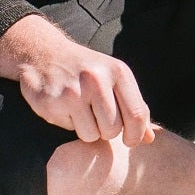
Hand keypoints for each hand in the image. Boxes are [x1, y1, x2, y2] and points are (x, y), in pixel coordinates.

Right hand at [0, 18, 157, 145]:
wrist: (43, 53)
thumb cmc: (85, 71)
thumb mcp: (113, 79)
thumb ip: (133, 107)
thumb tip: (150, 138)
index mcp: (118, 72)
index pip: (137, 115)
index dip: (135, 136)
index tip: (130, 140)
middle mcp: (96, 79)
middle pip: (113, 130)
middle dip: (106, 131)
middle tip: (96, 117)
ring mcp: (73, 91)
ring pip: (91, 135)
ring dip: (86, 129)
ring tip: (79, 110)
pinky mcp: (52, 102)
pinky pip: (68, 129)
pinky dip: (67, 123)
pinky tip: (63, 107)